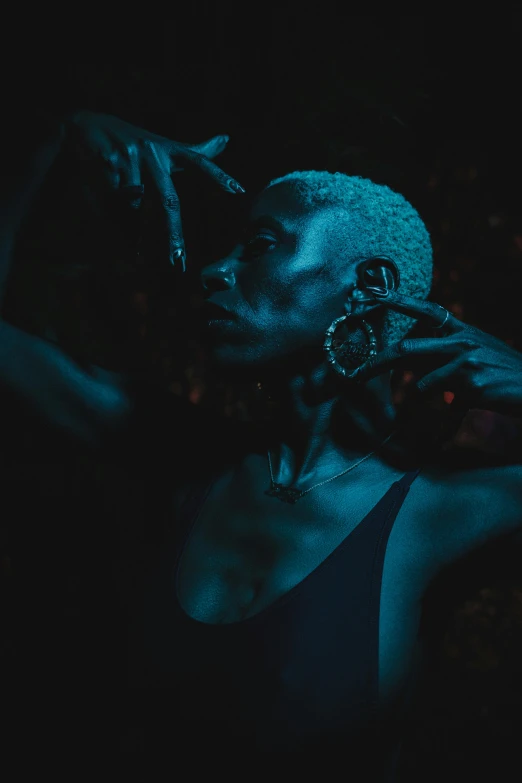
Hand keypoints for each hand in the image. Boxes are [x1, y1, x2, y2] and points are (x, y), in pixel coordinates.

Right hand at [68, 111, 244, 269]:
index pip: (199, 162)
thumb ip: (196, 149)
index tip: (238, 191)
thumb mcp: (165, 144)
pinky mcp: (108, 164)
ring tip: (132, 246)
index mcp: (169, 150)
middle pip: (168, 201)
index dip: (218, 177)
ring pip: (136, 207)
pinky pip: (114, 203)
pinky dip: (113, 216)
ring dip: (132, 229)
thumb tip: (227, 138)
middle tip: (177, 262)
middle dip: (172, 233)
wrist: (88, 125)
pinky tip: (109, 216)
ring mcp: (131, 158)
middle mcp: (153, 153)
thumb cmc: (134, 141)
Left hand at [355, 289, 521, 418]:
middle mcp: (461, 340)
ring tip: (450, 394)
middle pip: (407, 348)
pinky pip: (440, 396)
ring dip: (421, 393)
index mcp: (461, 331)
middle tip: (355, 375)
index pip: (426, 309)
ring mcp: (465, 359)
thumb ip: (444, 361)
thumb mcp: (475, 358)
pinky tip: (469, 400)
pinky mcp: (470, 381)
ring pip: (420, 377)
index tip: (374, 292)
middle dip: (377, 363)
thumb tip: (415, 375)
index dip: (399, 299)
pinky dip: (445, 404)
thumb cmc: (502, 376)